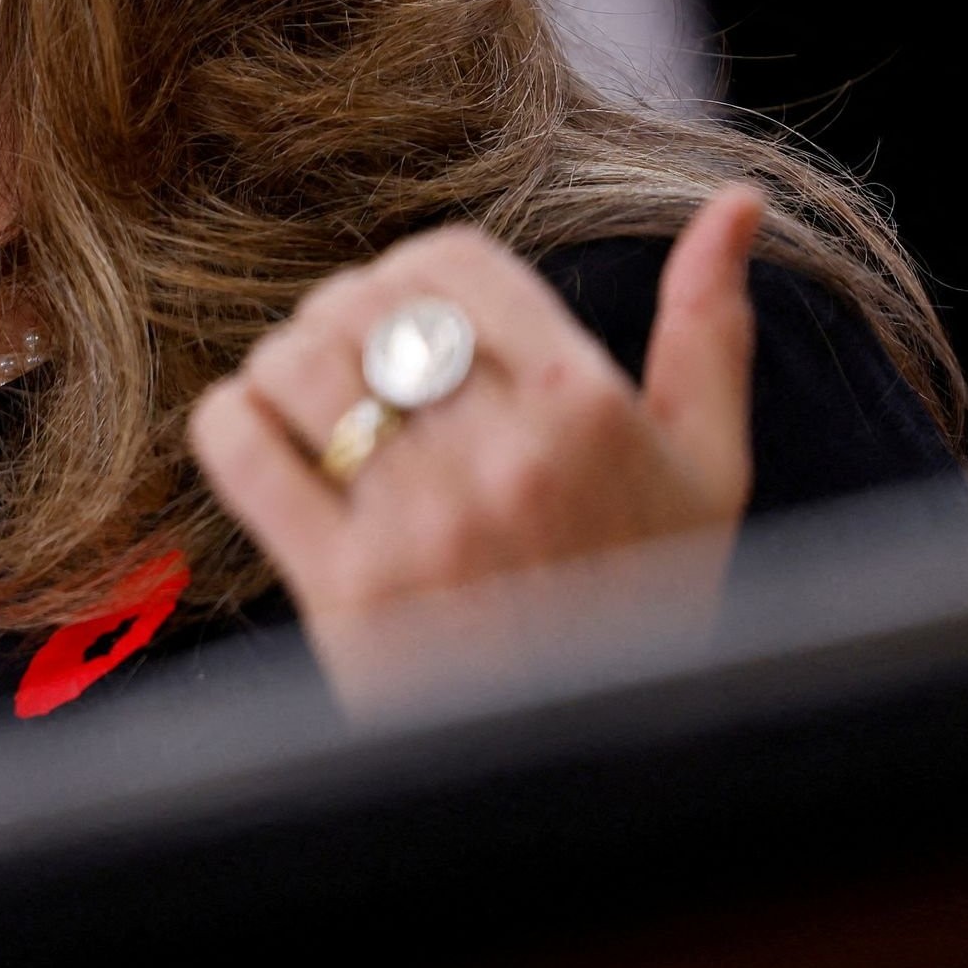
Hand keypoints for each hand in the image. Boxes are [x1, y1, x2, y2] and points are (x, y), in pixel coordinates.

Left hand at [189, 189, 763, 713]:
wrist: (587, 763)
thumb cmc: (648, 602)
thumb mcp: (709, 469)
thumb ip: (708, 331)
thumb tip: (734, 204)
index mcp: (590, 411)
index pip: (451, 263)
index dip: (414, 274)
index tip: (414, 317)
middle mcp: (503, 459)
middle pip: (362, 306)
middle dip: (345, 318)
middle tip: (356, 363)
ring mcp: (418, 524)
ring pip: (294, 363)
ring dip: (287, 366)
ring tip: (316, 405)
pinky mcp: (341, 586)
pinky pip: (240, 445)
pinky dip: (233, 420)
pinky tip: (267, 439)